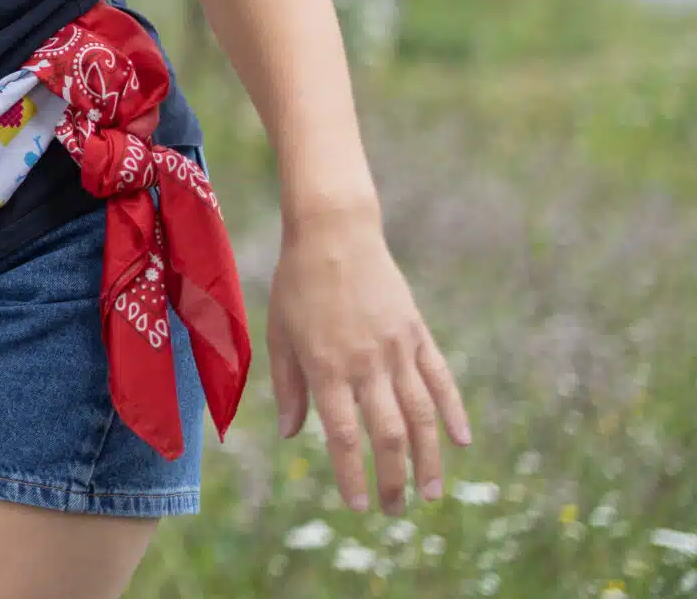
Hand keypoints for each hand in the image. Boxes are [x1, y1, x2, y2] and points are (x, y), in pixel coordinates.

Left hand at [267, 203, 471, 512]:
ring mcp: (396, 348)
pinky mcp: (417, 333)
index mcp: (326, 366)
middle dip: (392, 478)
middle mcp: (365, 363)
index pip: (341, 434)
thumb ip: (288, 385)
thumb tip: (292, 433)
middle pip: (387, 434)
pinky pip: (441, 380)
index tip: (357, 505)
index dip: (351, 474)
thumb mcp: (280, 333)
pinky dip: (454, 412)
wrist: (334, 232)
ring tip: (431, 494)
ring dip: (428, 459)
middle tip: (393, 510)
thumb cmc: (297, 283)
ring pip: (421, 415)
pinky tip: (462, 442)